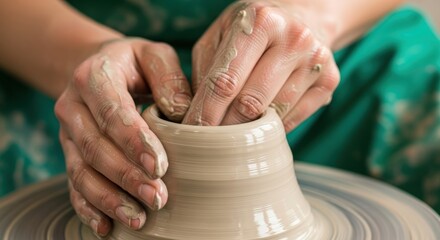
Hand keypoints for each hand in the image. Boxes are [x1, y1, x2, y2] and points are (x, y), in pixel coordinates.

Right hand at [55, 38, 191, 236]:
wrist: (99, 68)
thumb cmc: (135, 65)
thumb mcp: (154, 56)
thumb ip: (169, 78)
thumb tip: (181, 114)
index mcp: (93, 77)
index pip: (112, 112)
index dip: (133, 141)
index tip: (159, 166)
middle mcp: (73, 106)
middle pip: (95, 147)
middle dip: (126, 176)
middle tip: (157, 198)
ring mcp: (68, 134)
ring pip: (81, 172)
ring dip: (109, 198)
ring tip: (137, 218)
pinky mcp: (70, 154)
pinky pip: (73, 185)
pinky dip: (89, 208)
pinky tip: (106, 227)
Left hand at [183, 0, 339, 131]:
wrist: (302, 17)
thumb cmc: (252, 30)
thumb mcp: (221, 35)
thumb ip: (205, 70)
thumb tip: (193, 115)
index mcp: (260, 22)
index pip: (225, 80)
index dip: (206, 113)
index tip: (192, 134)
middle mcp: (294, 38)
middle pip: (250, 103)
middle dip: (225, 128)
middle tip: (209, 142)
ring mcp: (316, 60)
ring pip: (274, 115)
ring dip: (249, 130)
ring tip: (234, 132)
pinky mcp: (330, 81)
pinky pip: (293, 119)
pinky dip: (272, 127)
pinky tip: (261, 122)